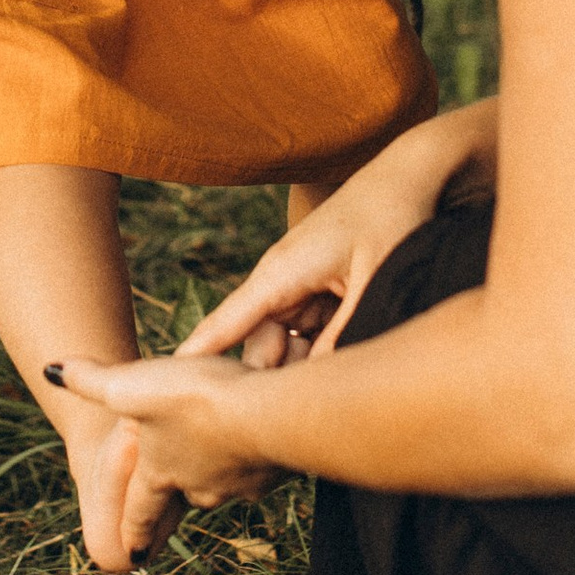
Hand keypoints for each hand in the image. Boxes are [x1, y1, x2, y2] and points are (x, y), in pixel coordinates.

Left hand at [55, 355, 287, 553]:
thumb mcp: (130, 386)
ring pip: (224, 482)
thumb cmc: (196, 402)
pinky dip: (256, 454)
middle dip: (181, 490)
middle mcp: (199, 487)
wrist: (269, 413)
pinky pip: (261, 467)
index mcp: (161, 474)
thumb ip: (90, 380)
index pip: (141, 510)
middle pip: (185, 494)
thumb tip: (50, 370)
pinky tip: (262, 435)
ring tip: (223, 449)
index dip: (133, 531)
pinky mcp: (277, 473)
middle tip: (179, 486)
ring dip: (221, 469)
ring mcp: (241, 484)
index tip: (130, 557)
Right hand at [182, 107, 497, 365]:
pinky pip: (304, 332)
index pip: (226, 323)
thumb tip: (320, 387)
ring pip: (282, 344)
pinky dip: (321, 347)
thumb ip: (344, 335)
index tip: (165, 389)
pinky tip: (351, 348)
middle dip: (278, 376)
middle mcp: (278, 278)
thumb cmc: (392, 219)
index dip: (198, 359)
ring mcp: (294, 284)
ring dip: (306, 364)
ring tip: (345, 366)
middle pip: (257, 346)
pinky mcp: (312, 289)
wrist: (408, 175)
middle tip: (315, 399)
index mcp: (281, 272)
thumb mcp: (374, 283)